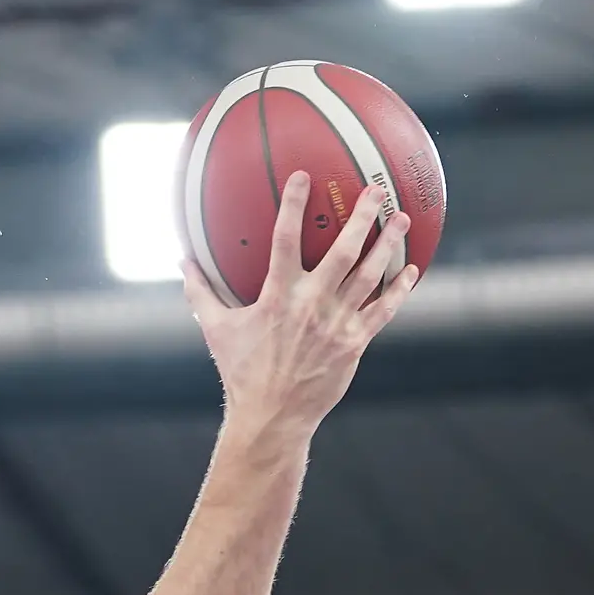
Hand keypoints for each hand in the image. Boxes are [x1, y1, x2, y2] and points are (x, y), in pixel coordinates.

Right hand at [183, 173, 418, 435]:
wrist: (271, 418)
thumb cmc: (241, 372)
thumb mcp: (216, 329)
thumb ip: (200, 292)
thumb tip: (182, 260)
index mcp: (276, 297)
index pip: (285, 240)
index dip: (294, 206)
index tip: (304, 176)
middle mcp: (310, 306)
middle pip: (342, 252)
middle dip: (361, 217)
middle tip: (377, 190)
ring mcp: (335, 325)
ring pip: (368, 276)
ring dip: (387, 245)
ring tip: (401, 218)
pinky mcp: (353, 345)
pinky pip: (381, 312)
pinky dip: (398, 290)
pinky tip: (411, 271)